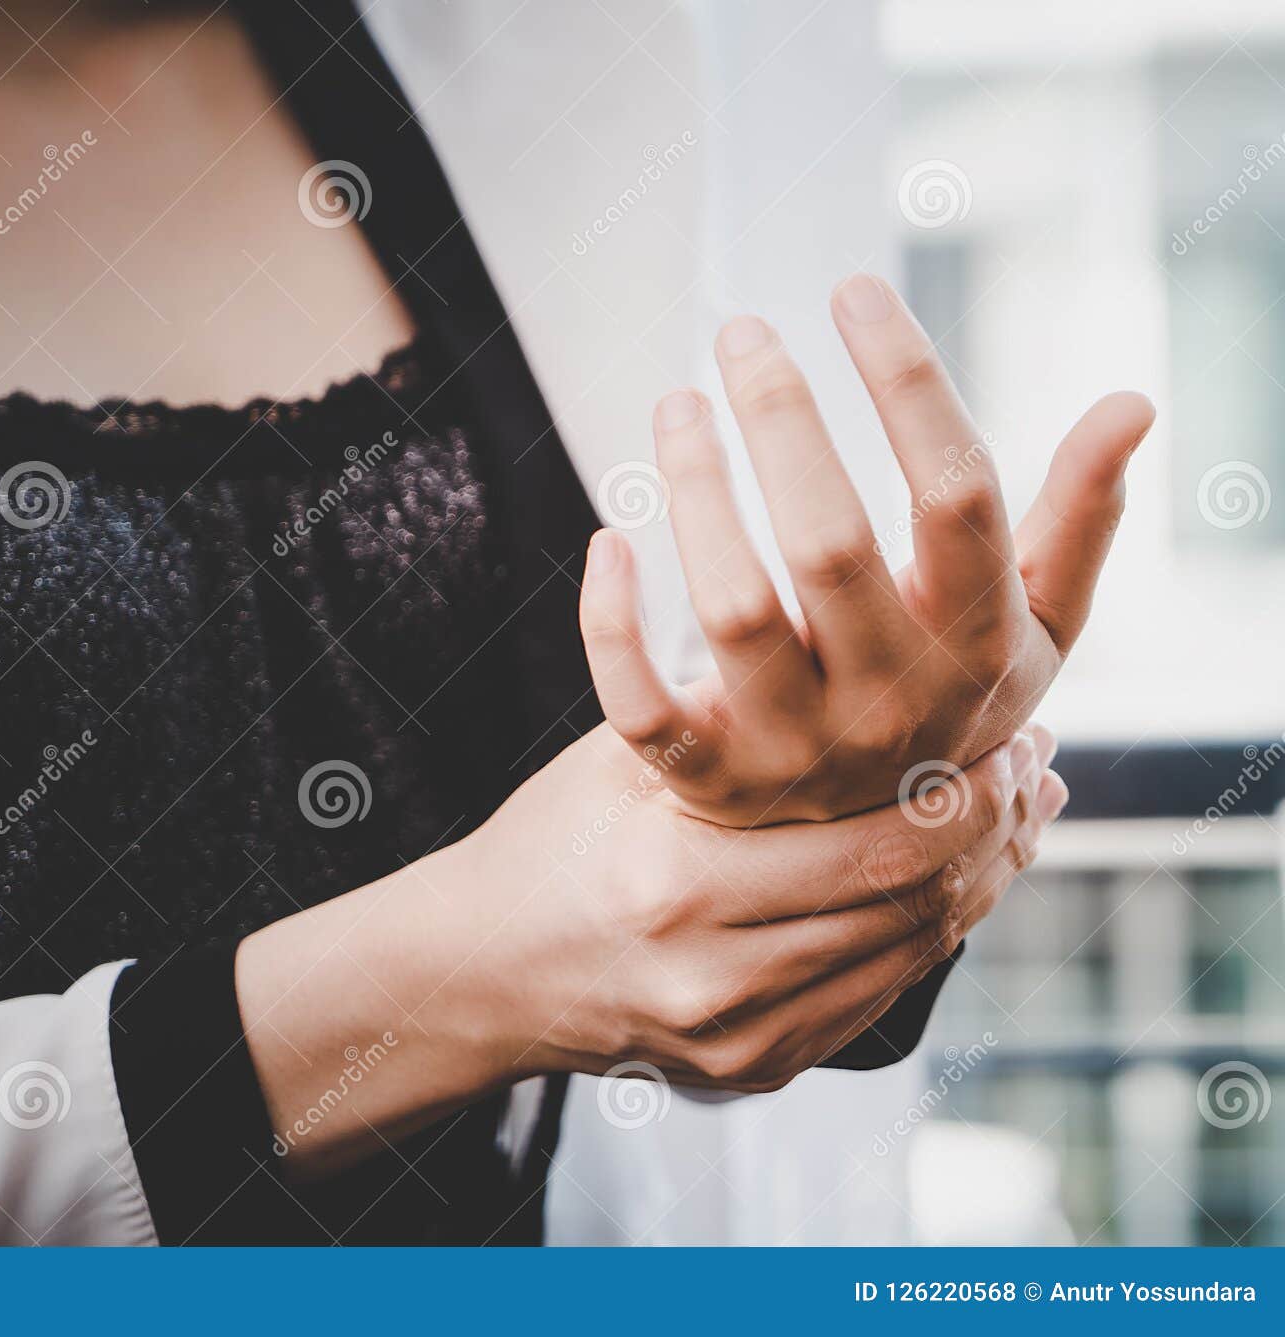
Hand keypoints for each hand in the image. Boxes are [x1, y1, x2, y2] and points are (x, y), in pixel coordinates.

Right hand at [466, 719, 1061, 1091]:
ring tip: (1014, 817)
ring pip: (910, 960)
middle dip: (996, 836)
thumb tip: (844, 637)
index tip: (1014, 739)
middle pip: (913, 911)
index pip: (876, 855)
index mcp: (680, 890)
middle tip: (1037, 771)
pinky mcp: (755, 1068)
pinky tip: (949, 881)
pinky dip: (925, 935)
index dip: (968, 799)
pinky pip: (874, 997)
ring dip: (978, 886)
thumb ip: (723, 715)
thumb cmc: (547, 848)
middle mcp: (719, 981)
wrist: (482, 969)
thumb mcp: (619, 760)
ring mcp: (742, 1040)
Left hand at [580, 274, 1152, 825]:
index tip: (853, 291)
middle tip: (740, 331)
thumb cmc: (948, 693)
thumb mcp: (1033, 623)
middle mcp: (892, 703)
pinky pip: (641, 707)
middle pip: (831, 543)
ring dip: (695, 491)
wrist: (875, 837)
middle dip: (781, 419)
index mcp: (979, 646)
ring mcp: (795, 750)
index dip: (906, 382)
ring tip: (678, 404)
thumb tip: (1132, 403)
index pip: (958, 496)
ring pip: (731, 609)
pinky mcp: (710, 780)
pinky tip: (607, 540)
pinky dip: (610, 626)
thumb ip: (1079, 521)